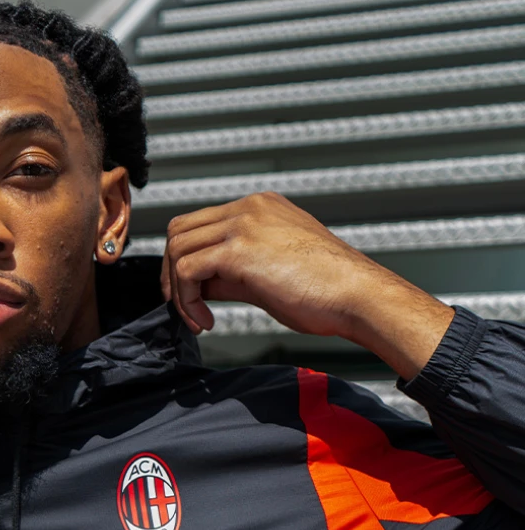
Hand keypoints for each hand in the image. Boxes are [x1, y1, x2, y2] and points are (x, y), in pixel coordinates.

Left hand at [160, 192, 453, 379]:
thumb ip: (233, 272)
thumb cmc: (326, 291)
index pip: (199, 225)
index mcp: (259, 208)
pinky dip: (187, 301)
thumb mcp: (270, 272)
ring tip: (198, 320)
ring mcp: (243, 224)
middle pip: (180, 232)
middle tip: (186, 308)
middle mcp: (249, 208)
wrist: (357, 296)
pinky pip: (187, 271)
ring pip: (177, 250)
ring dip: (178, 291)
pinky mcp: (239, 250)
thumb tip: (201, 286)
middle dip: (172, 274)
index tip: (194, 297)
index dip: (187, 262)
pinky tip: (206, 322)